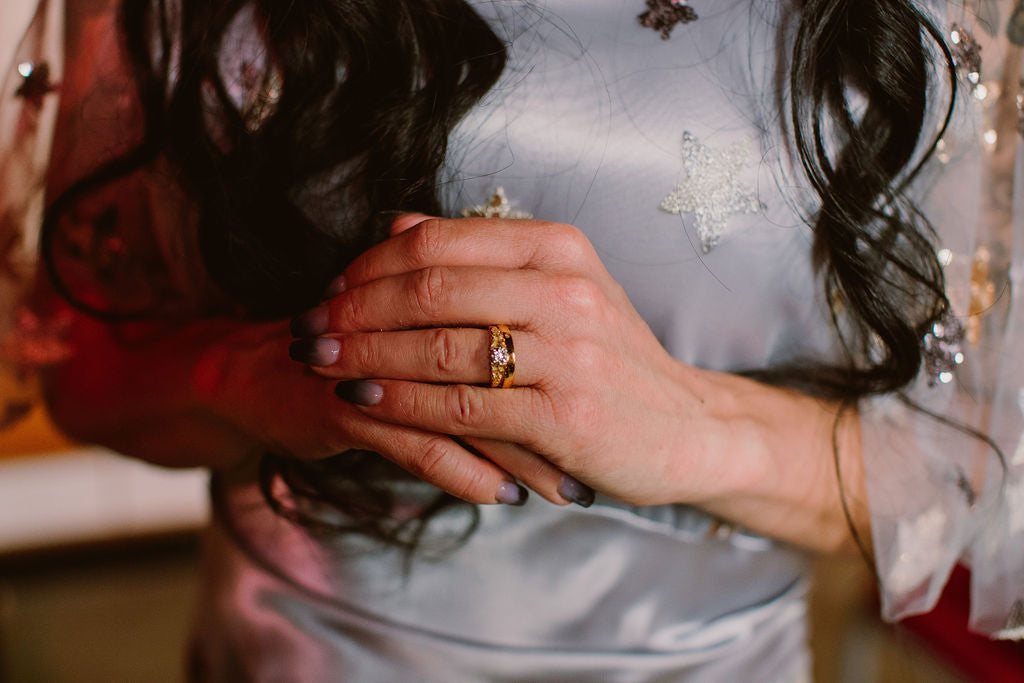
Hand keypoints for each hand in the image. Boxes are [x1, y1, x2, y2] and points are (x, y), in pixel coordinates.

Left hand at [290, 215, 761, 507]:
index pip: (438, 240)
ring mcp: (567, 352)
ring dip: (364, 352)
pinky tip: (362, 398)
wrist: (687, 428)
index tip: (329, 287)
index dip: (368, 263)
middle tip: (306, 325)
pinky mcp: (561, 415)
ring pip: (437, 344)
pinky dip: (400, 400)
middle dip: (352, 306)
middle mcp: (564, 289)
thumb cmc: (609, 361)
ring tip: (319, 360)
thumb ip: (479, 256)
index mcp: (557, 249)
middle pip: (428, 286)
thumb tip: (394, 223)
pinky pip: (458, 404)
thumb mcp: (559, 289)